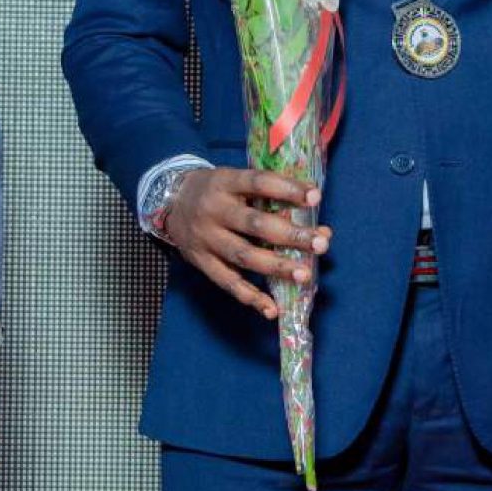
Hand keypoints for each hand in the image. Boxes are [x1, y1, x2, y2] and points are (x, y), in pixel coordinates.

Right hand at [158, 167, 328, 320]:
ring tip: (304, 275)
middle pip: (255, 224)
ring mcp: (205, 238)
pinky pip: (227, 282)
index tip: (315, 197)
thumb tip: (313, 214)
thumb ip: (268, 195)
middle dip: (291, 235)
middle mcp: (214, 210)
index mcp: (225, 182)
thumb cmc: (215, 190)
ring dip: (276, 267)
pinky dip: (250, 297)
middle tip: (321, 243)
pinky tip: (272, 309)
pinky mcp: (201, 262)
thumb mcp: (234, 180)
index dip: (287, 189)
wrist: (170, 202)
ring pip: (243, 255)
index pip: (258, 183)